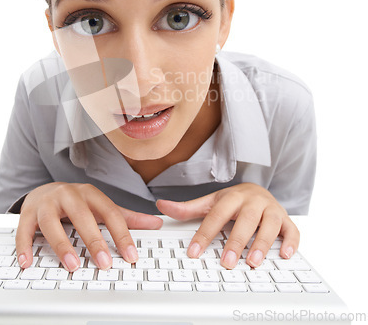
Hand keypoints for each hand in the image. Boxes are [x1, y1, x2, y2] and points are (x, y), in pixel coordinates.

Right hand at [15, 182, 162, 271]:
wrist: (44, 190)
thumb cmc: (76, 202)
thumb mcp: (100, 206)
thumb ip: (126, 217)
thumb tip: (156, 223)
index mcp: (90, 194)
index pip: (110, 213)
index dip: (122, 234)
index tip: (131, 255)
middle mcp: (69, 195)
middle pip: (82, 216)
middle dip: (94, 240)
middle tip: (105, 264)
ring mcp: (47, 203)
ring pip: (52, 223)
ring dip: (62, 245)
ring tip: (73, 265)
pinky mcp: (28, 212)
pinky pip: (24, 229)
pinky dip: (25, 246)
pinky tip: (28, 262)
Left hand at [156, 183, 298, 268]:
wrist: (258, 189)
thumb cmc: (233, 201)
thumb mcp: (210, 202)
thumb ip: (187, 208)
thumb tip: (161, 205)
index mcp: (232, 197)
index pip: (216, 215)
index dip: (204, 234)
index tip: (194, 251)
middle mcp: (253, 202)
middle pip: (244, 221)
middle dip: (235, 243)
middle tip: (227, 263)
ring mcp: (271, 210)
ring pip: (269, 226)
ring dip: (262, 244)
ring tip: (253, 262)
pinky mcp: (286, 219)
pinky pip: (292, 230)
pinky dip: (291, 242)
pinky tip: (285, 255)